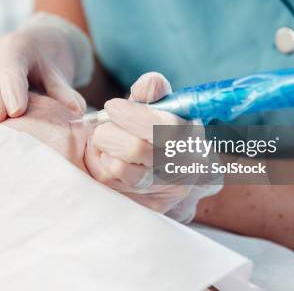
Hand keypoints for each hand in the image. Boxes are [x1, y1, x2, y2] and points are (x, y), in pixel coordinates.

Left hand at [84, 72, 221, 222]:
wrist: (172, 170)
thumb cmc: (160, 129)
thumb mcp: (161, 106)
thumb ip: (153, 91)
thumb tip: (147, 85)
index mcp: (192, 137)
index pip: (165, 127)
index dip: (132, 115)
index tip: (113, 107)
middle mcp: (184, 168)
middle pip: (136, 149)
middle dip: (111, 132)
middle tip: (106, 126)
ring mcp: (165, 193)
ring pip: (117, 168)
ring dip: (104, 150)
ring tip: (108, 144)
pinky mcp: (145, 207)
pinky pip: (108, 183)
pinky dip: (100, 166)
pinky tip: (110, 160)